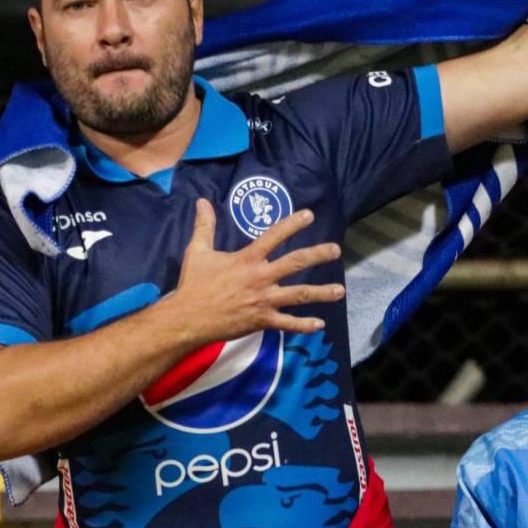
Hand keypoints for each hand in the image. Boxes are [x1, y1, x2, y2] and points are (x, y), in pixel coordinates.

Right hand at [171, 199, 343, 341]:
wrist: (188, 318)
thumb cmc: (193, 284)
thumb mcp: (197, 251)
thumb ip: (204, 226)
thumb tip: (201, 201)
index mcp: (248, 259)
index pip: (274, 236)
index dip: (293, 224)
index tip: (310, 215)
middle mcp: (261, 277)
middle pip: (296, 263)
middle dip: (318, 255)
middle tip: (335, 250)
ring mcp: (264, 300)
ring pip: (299, 295)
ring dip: (322, 293)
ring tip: (340, 291)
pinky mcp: (262, 321)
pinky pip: (287, 324)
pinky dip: (304, 326)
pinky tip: (319, 325)